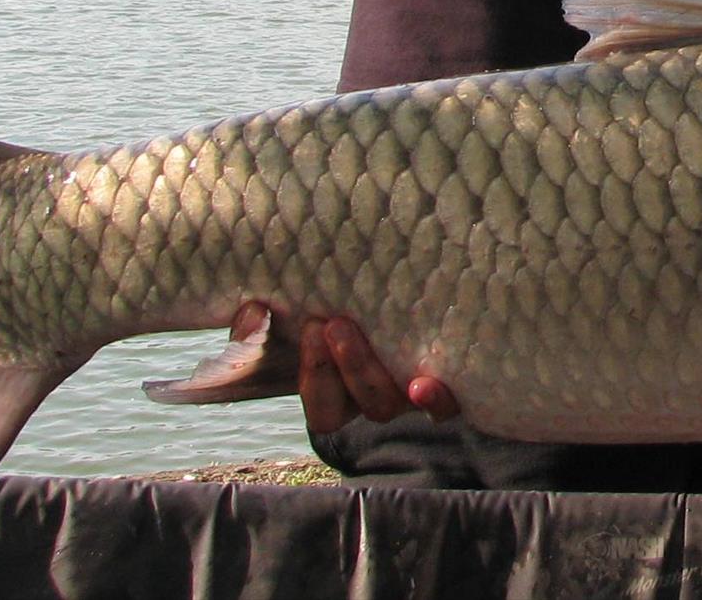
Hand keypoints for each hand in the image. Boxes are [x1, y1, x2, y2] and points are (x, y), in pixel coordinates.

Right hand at [225, 304, 460, 432]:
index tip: (310, 328)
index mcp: (343, 398)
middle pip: (364, 404)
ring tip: (354, 329)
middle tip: (329, 323)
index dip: (316, 379)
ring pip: (393, 402)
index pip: (324, 413)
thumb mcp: (292, 320)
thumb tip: (251, 315)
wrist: (400, 290)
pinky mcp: (450, 380)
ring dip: (371, 371)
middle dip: (343, 367)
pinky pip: (450, 404)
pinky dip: (436, 400)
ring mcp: (414, 393)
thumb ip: (259, 325)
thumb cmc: (337, 312)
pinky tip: (424, 384)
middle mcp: (380, 401)